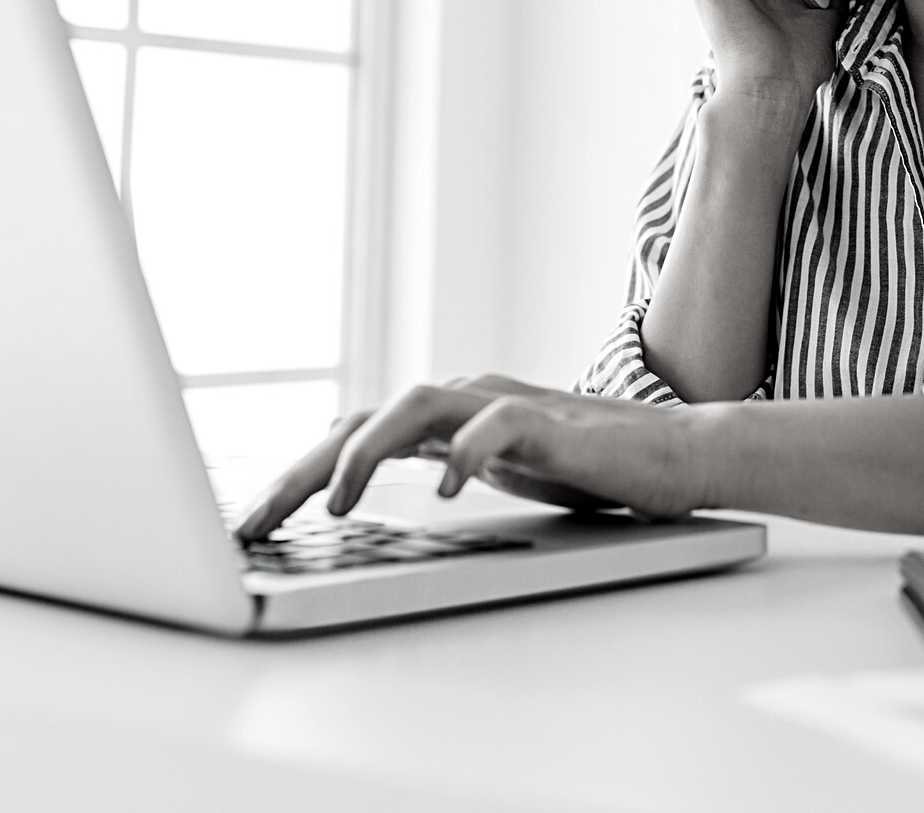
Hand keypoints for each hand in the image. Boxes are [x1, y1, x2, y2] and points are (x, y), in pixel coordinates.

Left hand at [232, 375, 708, 540]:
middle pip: (361, 418)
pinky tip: (445, 493)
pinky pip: (496, 426)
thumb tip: (363, 485)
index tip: (250, 525)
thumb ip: (437, 459)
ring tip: (337, 507)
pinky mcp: (551, 421)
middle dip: (301, 471)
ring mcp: (504, 403)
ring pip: (414, 408)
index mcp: (444, 414)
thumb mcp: (493, 468)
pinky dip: (465, 455)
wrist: (673, 454)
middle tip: (255, 525)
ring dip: (367, 454)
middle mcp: (463, 397)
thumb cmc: (587, 466)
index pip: (350, 432)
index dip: (294, 474)